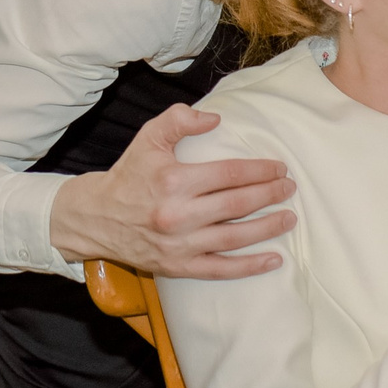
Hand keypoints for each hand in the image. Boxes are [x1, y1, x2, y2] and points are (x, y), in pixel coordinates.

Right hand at [47, 101, 294, 277]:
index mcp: (174, 181)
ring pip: (234, 238)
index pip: (229, 174)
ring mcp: (180, 245)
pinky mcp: (179, 266)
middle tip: (290, 188)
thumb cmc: (129, 175)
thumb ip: (179, 120)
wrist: (97, 218)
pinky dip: (250, 266)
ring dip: (267, 228)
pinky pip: (221, 269)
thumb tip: (215, 118)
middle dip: (269, 195)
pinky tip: (274, 259)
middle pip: (237, 204)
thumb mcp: (148, 138)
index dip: (259, 170)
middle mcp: (178, 215)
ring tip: (289, 217)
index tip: (279, 168)